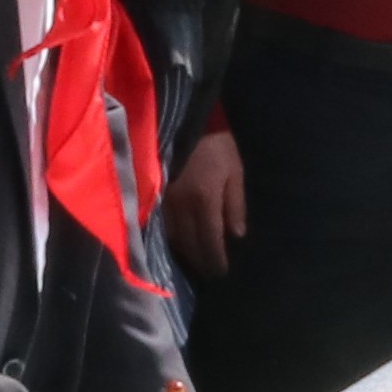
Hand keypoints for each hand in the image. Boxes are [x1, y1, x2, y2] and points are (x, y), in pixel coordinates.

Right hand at [168, 125, 248, 274]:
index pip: (209, 240)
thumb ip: (235, 205)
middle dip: (200, 260)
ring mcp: (164, 200)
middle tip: (208, 271)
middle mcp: (181, 205)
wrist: (186, 118)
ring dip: (184, 251)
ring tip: (193, 259)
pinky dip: (170, 236)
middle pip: (189, 243)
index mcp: (204, 200)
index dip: (215, 259)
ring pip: (172, 236)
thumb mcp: (235, 172)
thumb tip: (237, 235)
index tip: (221, 272)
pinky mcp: (154, 193)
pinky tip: (177, 241)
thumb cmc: (217, 145)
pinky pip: (160, 223)